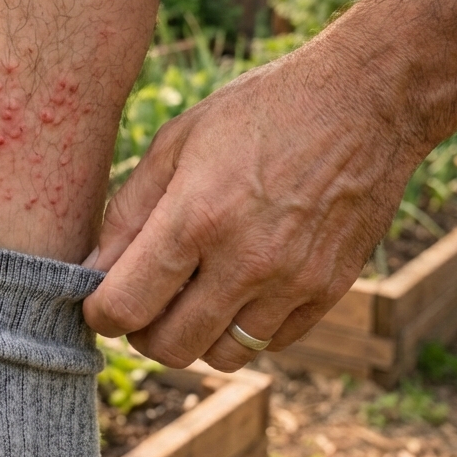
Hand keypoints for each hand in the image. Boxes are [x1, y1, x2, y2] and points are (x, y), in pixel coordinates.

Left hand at [82, 43, 423, 371]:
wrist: (362, 101)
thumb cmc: (259, 111)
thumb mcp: (177, 141)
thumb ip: (129, 211)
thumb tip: (93, 268)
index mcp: (196, 217)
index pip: (127, 306)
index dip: (100, 313)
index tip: (99, 301)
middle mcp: (246, 260)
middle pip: (170, 347)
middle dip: (142, 332)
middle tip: (143, 299)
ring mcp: (293, 282)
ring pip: (222, 355)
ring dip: (195, 335)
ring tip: (192, 293)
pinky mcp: (329, 290)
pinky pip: (271, 343)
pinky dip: (244, 327)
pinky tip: (239, 286)